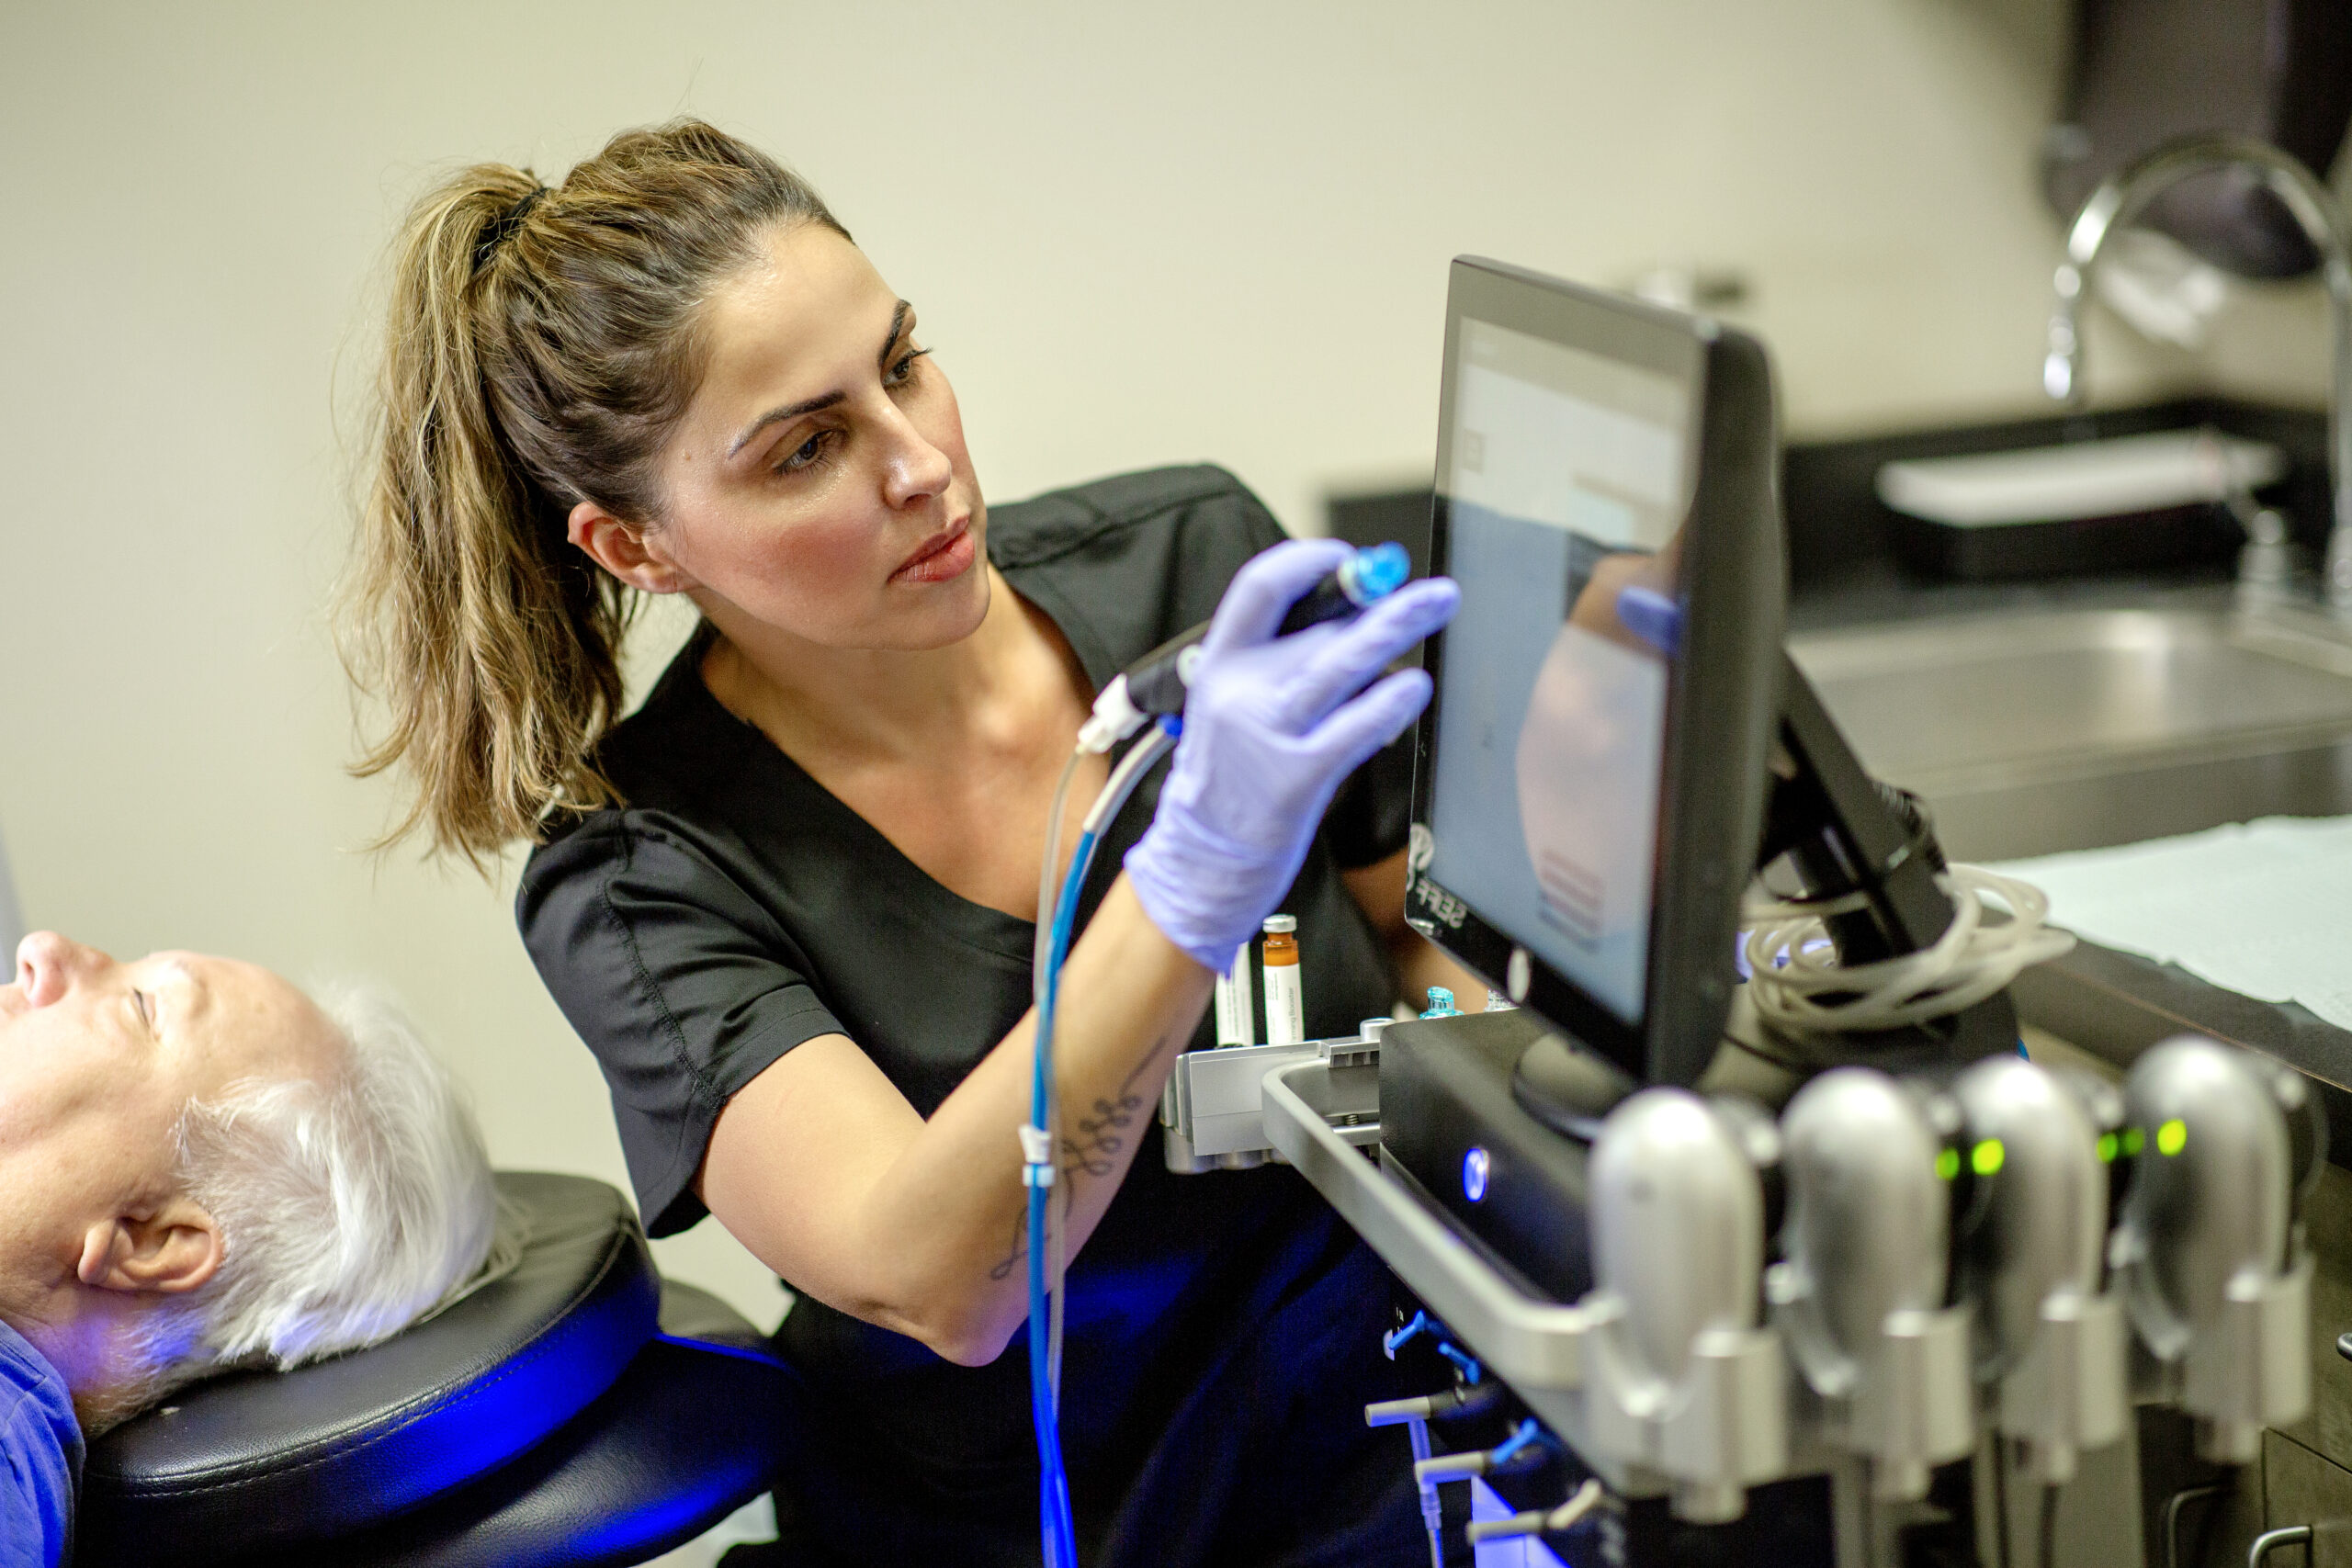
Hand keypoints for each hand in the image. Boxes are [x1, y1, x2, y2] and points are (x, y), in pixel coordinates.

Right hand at [1125, 540, 1459, 970]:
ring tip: (1439, 604)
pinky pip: (1357, 726)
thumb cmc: (1231, 776)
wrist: (1202, 857)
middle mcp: (1239, 690)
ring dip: (1398, 626)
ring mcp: (1268, 733)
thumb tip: (1355, 613)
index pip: (1259, 586)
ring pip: (1343, 663)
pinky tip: (1414, 687)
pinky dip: (1392, 701)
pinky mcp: (1298, 776)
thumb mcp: (1231, 702)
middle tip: (1428, 588)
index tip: (1347, 557)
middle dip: (1379, 603)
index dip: (1308, 560)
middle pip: (1319, 625)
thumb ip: (1279, 658)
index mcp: (1218, 662)